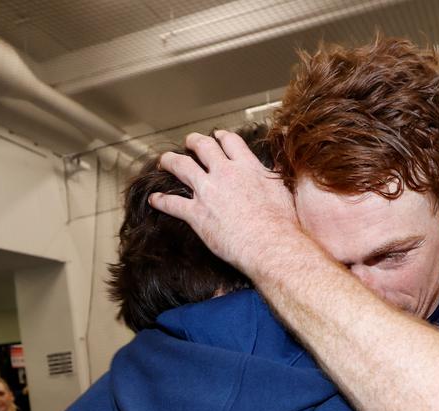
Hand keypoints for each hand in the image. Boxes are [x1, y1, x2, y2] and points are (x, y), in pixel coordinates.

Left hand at [149, 131, 297, 277]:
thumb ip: (274, 174)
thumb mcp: (283, 190)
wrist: (270, 244)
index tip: (217, 137)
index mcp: (247, 166)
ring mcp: (208, 192)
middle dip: (193, 143)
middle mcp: (225, 173)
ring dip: (170, 162)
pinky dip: (161, 201)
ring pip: (182, 167)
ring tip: (164, 162)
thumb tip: (277, 165)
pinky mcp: (197, 214)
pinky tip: (155, 200)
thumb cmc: (281, 224)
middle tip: (189, 143)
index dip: (221, 137)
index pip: (230, 142)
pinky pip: (173, 204)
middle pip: (203, 147)